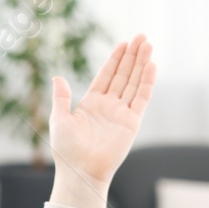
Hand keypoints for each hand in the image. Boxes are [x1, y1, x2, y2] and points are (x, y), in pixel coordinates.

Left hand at [49, 34, 157, 190]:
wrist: (80, 171)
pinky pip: (142, 98)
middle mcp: (108, 106)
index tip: (123, 44)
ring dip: (141, 64)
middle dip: (132, 56)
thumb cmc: (66, 150)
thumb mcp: (59, 119)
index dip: (115, 60)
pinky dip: (147, 82)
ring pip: (134, 83)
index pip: (106, 76)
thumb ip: (61, 97)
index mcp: (90, 104)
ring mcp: (121, 113)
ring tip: (148, 44)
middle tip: (141, 37)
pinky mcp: (132, 122)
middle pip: (123, 75)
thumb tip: (57, 76)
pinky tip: (151, 66)